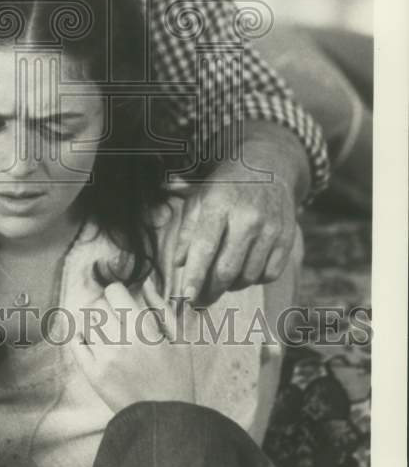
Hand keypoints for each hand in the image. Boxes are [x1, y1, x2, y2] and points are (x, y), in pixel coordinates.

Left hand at [72, 277, 193, 412]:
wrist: (164, 419)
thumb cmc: (177, 377)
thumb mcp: (180, 340)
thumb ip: (162, 307)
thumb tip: (145, 282)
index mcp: (143, 328)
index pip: (114, 291)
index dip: (118, 292)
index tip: (122, 300)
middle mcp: (120, 340)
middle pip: (98, 305)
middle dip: (105, 306)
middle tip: (114, 316)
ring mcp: (104, 357)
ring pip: (86, 322)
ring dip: (93, 321)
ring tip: (105, 330)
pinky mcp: (93, 375)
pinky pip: (76, 344)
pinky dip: (78, 337)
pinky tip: (88, 339)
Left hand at [173, 170, 296, 306]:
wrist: (268, 166)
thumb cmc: (226, 186)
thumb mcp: (200, 198)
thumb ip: (187, 230)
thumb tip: (179, 263)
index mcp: (219, 204)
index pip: (205, 247)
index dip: (195, 276)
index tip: (185, 298)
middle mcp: (247, 217)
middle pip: (227, 269)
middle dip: (210, 291)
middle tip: (199, 300)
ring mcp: (271, 228)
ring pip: (248, 276)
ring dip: (231, 285)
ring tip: (220, 278)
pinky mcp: (287, 238)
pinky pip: (269, 274)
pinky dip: (254, 279)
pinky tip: (244, 269)